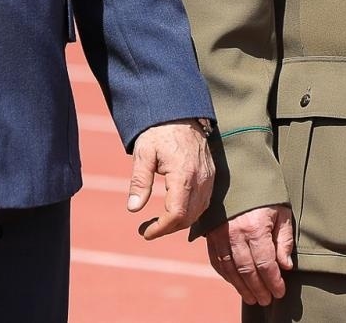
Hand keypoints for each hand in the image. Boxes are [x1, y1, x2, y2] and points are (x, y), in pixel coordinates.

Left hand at [127, 121, 213, 239]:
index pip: (176, 214)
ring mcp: (209, 176)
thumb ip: (139, 182)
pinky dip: (190, 212)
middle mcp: (201, 178)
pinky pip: (204, 201)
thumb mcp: (143, 154)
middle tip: (147, 228)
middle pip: (188, 217)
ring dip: (179, 222)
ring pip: (198, 211)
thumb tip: (133, 209)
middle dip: (167, 228)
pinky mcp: (211, 174)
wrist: (180, 113)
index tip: (144, 232)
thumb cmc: (159, 133)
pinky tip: (174, 209)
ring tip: (159, 221)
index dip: (160, 228)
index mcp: (183, 174)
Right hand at [207, 205, 294, 305]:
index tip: (280, 292)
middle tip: (267, 300)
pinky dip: (227, 276)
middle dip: (259, 288)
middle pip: (248, 270)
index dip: (273, 281)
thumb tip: (286, 266)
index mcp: (256, 227)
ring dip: (242, 287)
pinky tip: (236, 284)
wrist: (239, 175)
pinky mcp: (212, 235)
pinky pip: (218, 261)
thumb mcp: (282, 212)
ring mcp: (221, 235)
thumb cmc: (266, 195)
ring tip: (253, 298)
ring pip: (231, 269)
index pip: (266, 263)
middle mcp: (236, 234)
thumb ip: (284, 240)